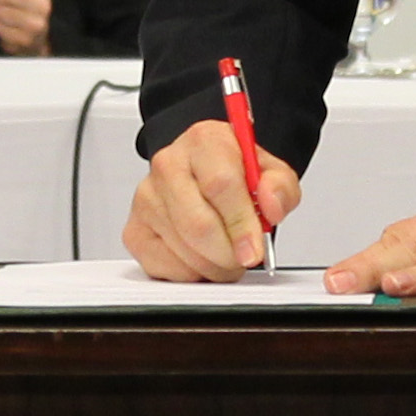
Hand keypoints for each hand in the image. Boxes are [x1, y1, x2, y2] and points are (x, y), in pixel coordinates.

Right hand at [126, 120, 302, 279]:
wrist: (203, 174)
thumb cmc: (233, 173)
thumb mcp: (269, 172)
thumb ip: (280, 186)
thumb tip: (271, 206)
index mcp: (204, 141)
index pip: (220, 185)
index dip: (241, 224)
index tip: (255, 249)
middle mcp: (168, 165)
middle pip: (199, 225)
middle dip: (229, 253)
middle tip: (244, 257)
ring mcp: (147, 198)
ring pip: (184, 251)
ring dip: (215, 266)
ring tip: (227, 254)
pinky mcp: (135, 231)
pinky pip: (166, 267)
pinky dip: (192, 273)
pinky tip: (202, 257)